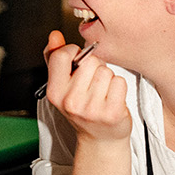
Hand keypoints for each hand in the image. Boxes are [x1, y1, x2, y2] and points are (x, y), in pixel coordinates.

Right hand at [44, 29, 130, 143]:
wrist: (100, 139)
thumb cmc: (82, 108)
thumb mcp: (63, 85)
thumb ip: (55, 57)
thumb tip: (54, 35)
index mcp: (55, 92)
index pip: (62, 55)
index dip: (73, 53)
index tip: (77, 63)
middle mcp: (70, 102)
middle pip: (89, 61)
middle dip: (95, 67)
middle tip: (92, 83)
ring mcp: (91, 109)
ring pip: (106, 71)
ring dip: (108, 78)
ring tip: (103, 92)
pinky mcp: (112, 113)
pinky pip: (119, 82)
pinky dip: (119, 87)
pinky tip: (113, 98)